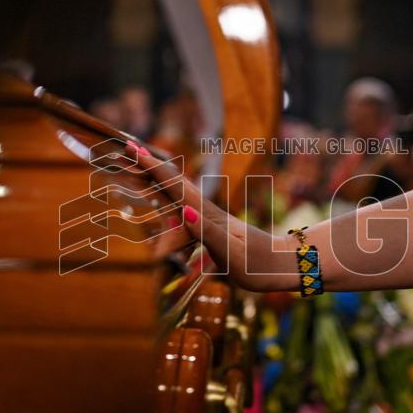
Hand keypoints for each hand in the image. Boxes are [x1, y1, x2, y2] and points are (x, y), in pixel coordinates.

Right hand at [130, 142, 296, 291]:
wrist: (284, 265)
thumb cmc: (258, 265)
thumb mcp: (232, 256)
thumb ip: (208, 234)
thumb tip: (184, 211)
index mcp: (207, 216)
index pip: (175, 187)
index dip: (153, 168)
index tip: (133, 148)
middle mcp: (207, 212)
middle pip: (174, 183)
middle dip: (151, 166)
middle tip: (128, 147)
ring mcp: (211, 218)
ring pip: (179, 192)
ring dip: (159, 178)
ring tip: (139, 165)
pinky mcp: (214, 227)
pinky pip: (185, 207)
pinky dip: (171, 196)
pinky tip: (167, 197)